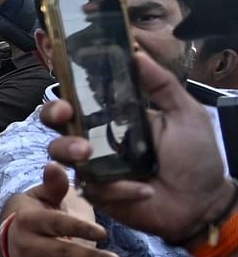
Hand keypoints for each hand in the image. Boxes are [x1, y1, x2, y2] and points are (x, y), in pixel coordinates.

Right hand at [3, 165, 122, 256]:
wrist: (10, 235)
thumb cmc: (35, 210)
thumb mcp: (41, 195)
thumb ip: (54, 184)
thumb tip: (55, 165)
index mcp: (29, 221)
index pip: (56, 224)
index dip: (78, 228)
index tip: (104, 232)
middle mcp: (28, 246)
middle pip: (62, 253)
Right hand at [43, 49, 233, 244]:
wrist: (202, 203)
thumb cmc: (196, 158)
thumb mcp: (185, 113)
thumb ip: (162, 84)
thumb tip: (136, 53)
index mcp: (117, 116)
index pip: (82, 98)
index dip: (67, 90)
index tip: (66, 84)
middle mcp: (100, 138)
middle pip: (58, 122)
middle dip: (54, 115)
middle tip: (64, 115)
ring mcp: (95, 166)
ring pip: (60, 153)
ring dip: (68, 149)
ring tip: (86, 154)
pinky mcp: (98, 192)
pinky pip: (90, 185)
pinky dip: (117, 188)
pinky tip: (143, 190)